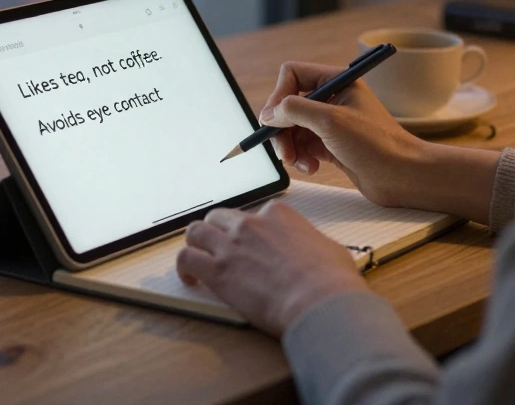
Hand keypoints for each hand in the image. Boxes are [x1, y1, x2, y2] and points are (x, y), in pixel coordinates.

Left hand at [176, 200, 368, 335]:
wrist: (319, 301)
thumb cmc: (330, 280)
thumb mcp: (330, 249)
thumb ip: (313, 244)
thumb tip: (316, 252)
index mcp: (278, 214)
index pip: (254, 213)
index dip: (250, 231)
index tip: (251, 244)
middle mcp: (250, 224)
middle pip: (219, 217)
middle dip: (217, 231)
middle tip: (218, 247)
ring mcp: (230, 245)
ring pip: (195, 232)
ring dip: (195, 243)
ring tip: (197, 258)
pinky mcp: (217, 271)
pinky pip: (186, 258)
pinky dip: (184, 267)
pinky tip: (190, 278)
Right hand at [258, 61, 426, 207]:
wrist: (402, 176)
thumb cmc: (376, 144)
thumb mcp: (331, 121)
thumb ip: (295, 110)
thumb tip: (269, 113)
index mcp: (337, 80)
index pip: (292, 75)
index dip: (278, 96)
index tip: (274, 121)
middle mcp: (333, 97)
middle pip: (288, 105)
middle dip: (281, 129)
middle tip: (283, 151)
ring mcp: (331, 122)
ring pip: (293, 128)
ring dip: (290, 147)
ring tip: (298, 163)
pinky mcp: (331, 144)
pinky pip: (303, 146)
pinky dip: (301, 157)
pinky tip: (312, 168)